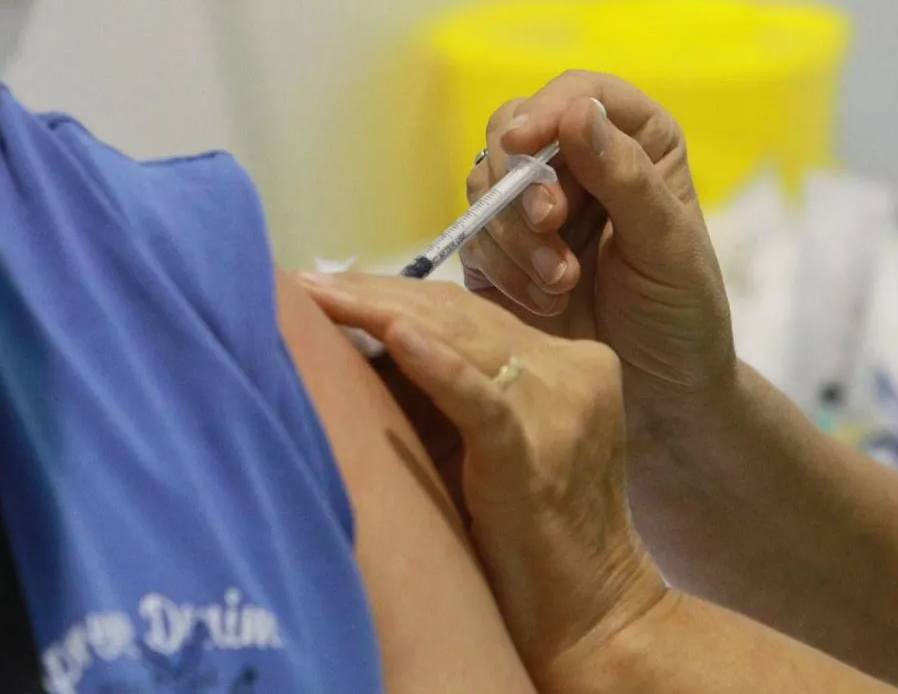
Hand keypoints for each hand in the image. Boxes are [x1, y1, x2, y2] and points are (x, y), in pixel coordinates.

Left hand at [299, 272, 668, 689]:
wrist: (591, 616)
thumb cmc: (525, 533)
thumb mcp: (495, 437)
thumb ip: (454, 384)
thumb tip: (358, 339)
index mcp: (567, 362)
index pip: (466, 309)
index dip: (393, 291)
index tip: (327, 283)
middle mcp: (571, 371)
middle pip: (459, 313)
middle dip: (375, 293)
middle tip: (307, 281)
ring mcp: (559, 409)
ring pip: (461, 338)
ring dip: (381, 314)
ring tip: (320, 295)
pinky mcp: (536, 454)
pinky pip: (480, 399)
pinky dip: (437, 367)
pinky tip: (396, 339)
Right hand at [461, 71, 735, 429]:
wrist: (657, 396)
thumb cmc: (681, 315)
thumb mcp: (668, 246)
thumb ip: (626, 178)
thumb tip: (577, 112)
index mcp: (633, 143)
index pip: (578, 95)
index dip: (546, 110)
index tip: (525, 142)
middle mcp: (578, 163)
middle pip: (514, 129)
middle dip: (522, 180)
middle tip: (549, 224)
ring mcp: (531, 206)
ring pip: (484, 184)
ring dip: (515, 234)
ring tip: (561, 285)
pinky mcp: (497, 252)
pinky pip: (473, 237)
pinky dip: (501, 268)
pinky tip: (544, 301)